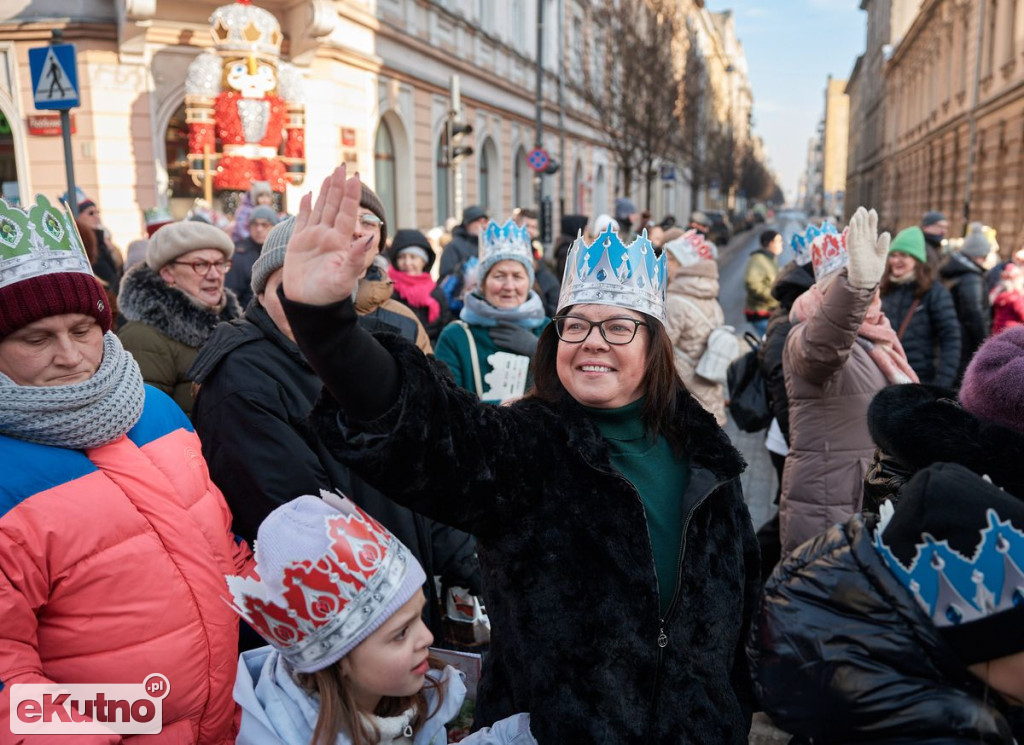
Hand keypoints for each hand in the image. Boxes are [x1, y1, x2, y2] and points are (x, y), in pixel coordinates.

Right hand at [282, 164, 375, 305]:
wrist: (308, 307)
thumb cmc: (329, 296)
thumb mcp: (345, 278)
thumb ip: (356, 258)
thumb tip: (370, 238)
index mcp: (340, 242)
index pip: (346, 213)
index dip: (350, 195)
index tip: (355, 177)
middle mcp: (328, 237)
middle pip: (334, 206)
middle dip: (338, 187)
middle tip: (343, 167)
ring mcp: (313, 239)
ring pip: (320, 210)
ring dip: (325, 192)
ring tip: (331, 175)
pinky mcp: (298, 244)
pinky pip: (302, 221)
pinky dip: (305, 208)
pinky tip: (309, 195)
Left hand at [488, 322, 538, 357]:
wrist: (535, 348)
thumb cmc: (533, 342)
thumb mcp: (528, 334)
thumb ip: (523, 331)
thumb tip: (519, 330)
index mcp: (520, 330)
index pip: (510, 325)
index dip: (503, 323)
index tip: (498, 322)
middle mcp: (516, 333)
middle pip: (504, 330)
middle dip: (497, 329)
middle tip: (490, 328)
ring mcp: (514, 339)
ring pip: (502, 336)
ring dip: (495, 334)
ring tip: (489, 334)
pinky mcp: (513, 345)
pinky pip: (504, 343)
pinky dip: (499, 342)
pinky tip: (494, 341)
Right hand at [845, 206, 890, 289]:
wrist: (866, 280)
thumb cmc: (873, 269)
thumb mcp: (882, 255)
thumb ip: (883, 245)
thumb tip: (886, 233)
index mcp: (871, 242)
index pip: (871, 228)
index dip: (871, 220)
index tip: (872, 211)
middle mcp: (863, 242)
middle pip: (862, 227)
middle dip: (862, 218)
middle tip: (861, 208)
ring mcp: (857, 246)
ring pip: (856, 231)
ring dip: (856, 222)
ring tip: (857, 212)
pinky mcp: (853, 250)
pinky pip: (851, 238)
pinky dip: (852, 230)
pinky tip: (853, 222)